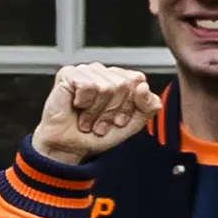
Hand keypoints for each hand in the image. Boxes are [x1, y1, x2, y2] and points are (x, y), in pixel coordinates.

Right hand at [30, 62, 155, 166]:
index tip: (119, 119)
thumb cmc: (99, 134)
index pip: (139, 81)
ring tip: (90, 118)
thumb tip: (143, 85)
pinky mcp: (68, 74)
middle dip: (113, 110)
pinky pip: (88, 86)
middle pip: (123, 85)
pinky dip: (84, 104)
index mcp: (121, 80)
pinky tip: (78, 107)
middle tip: (101, 121)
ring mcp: (86, 71)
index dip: (130, 105)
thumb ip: (149, 105)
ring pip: (106, 87)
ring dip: (97, 111)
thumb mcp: (134, 123)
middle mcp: (104, 72)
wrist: (72, 146)